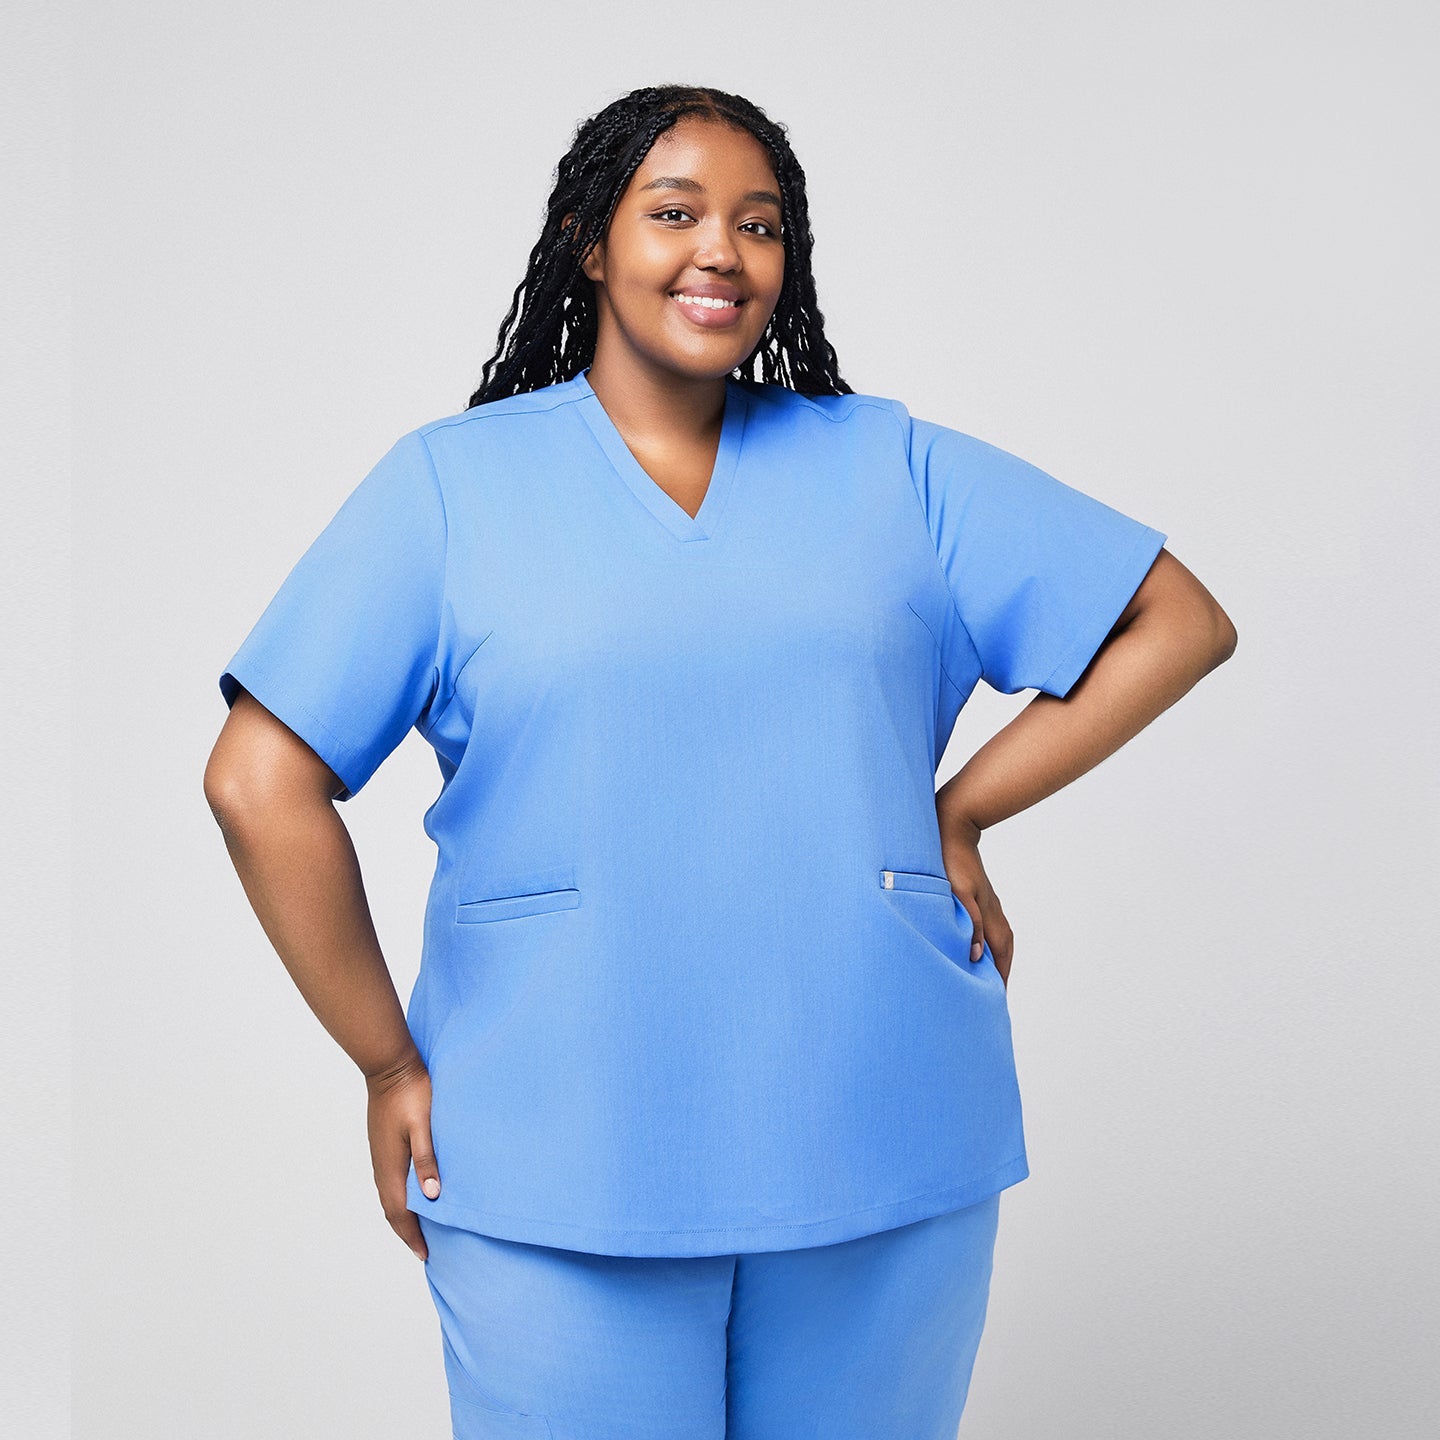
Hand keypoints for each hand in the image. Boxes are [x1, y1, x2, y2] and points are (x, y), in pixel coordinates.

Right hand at [364, 1047, 440, 1260]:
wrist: (390, 1066)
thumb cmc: (411, 1092)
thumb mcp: (424, 1125)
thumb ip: (428, 1158)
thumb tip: (432, 1195)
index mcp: (391, 1166)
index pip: (400, 1213)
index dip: (412, 1236)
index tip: (426, 1255)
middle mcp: (382, 1166)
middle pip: (392, 1210)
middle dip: (407, 1232)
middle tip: (425, 1250)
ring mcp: (380, 1156)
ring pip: (390, 1197)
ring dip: (404, 1216)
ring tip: (421, 1229)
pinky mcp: (383, 1146)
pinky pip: (390, 1182)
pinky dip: (401, 1198)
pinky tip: (415, 1194)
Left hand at [938, 816, 1014, 988]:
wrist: (953, 828)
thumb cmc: (952, 861)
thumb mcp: (958, 895)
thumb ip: (969, 924)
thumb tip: (975, 956)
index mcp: (990, 915)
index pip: (1000, 956)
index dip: (998, 979)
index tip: (994, 1000)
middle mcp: (993, 912)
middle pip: (1003, 951)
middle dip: (998, 974)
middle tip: (991, 996)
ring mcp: (988, 904)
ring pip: (996, 939)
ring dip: (992, 959)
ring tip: (984, 977)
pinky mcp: (979, 897)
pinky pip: (988, 927)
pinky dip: (985, 943)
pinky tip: (974, 945)